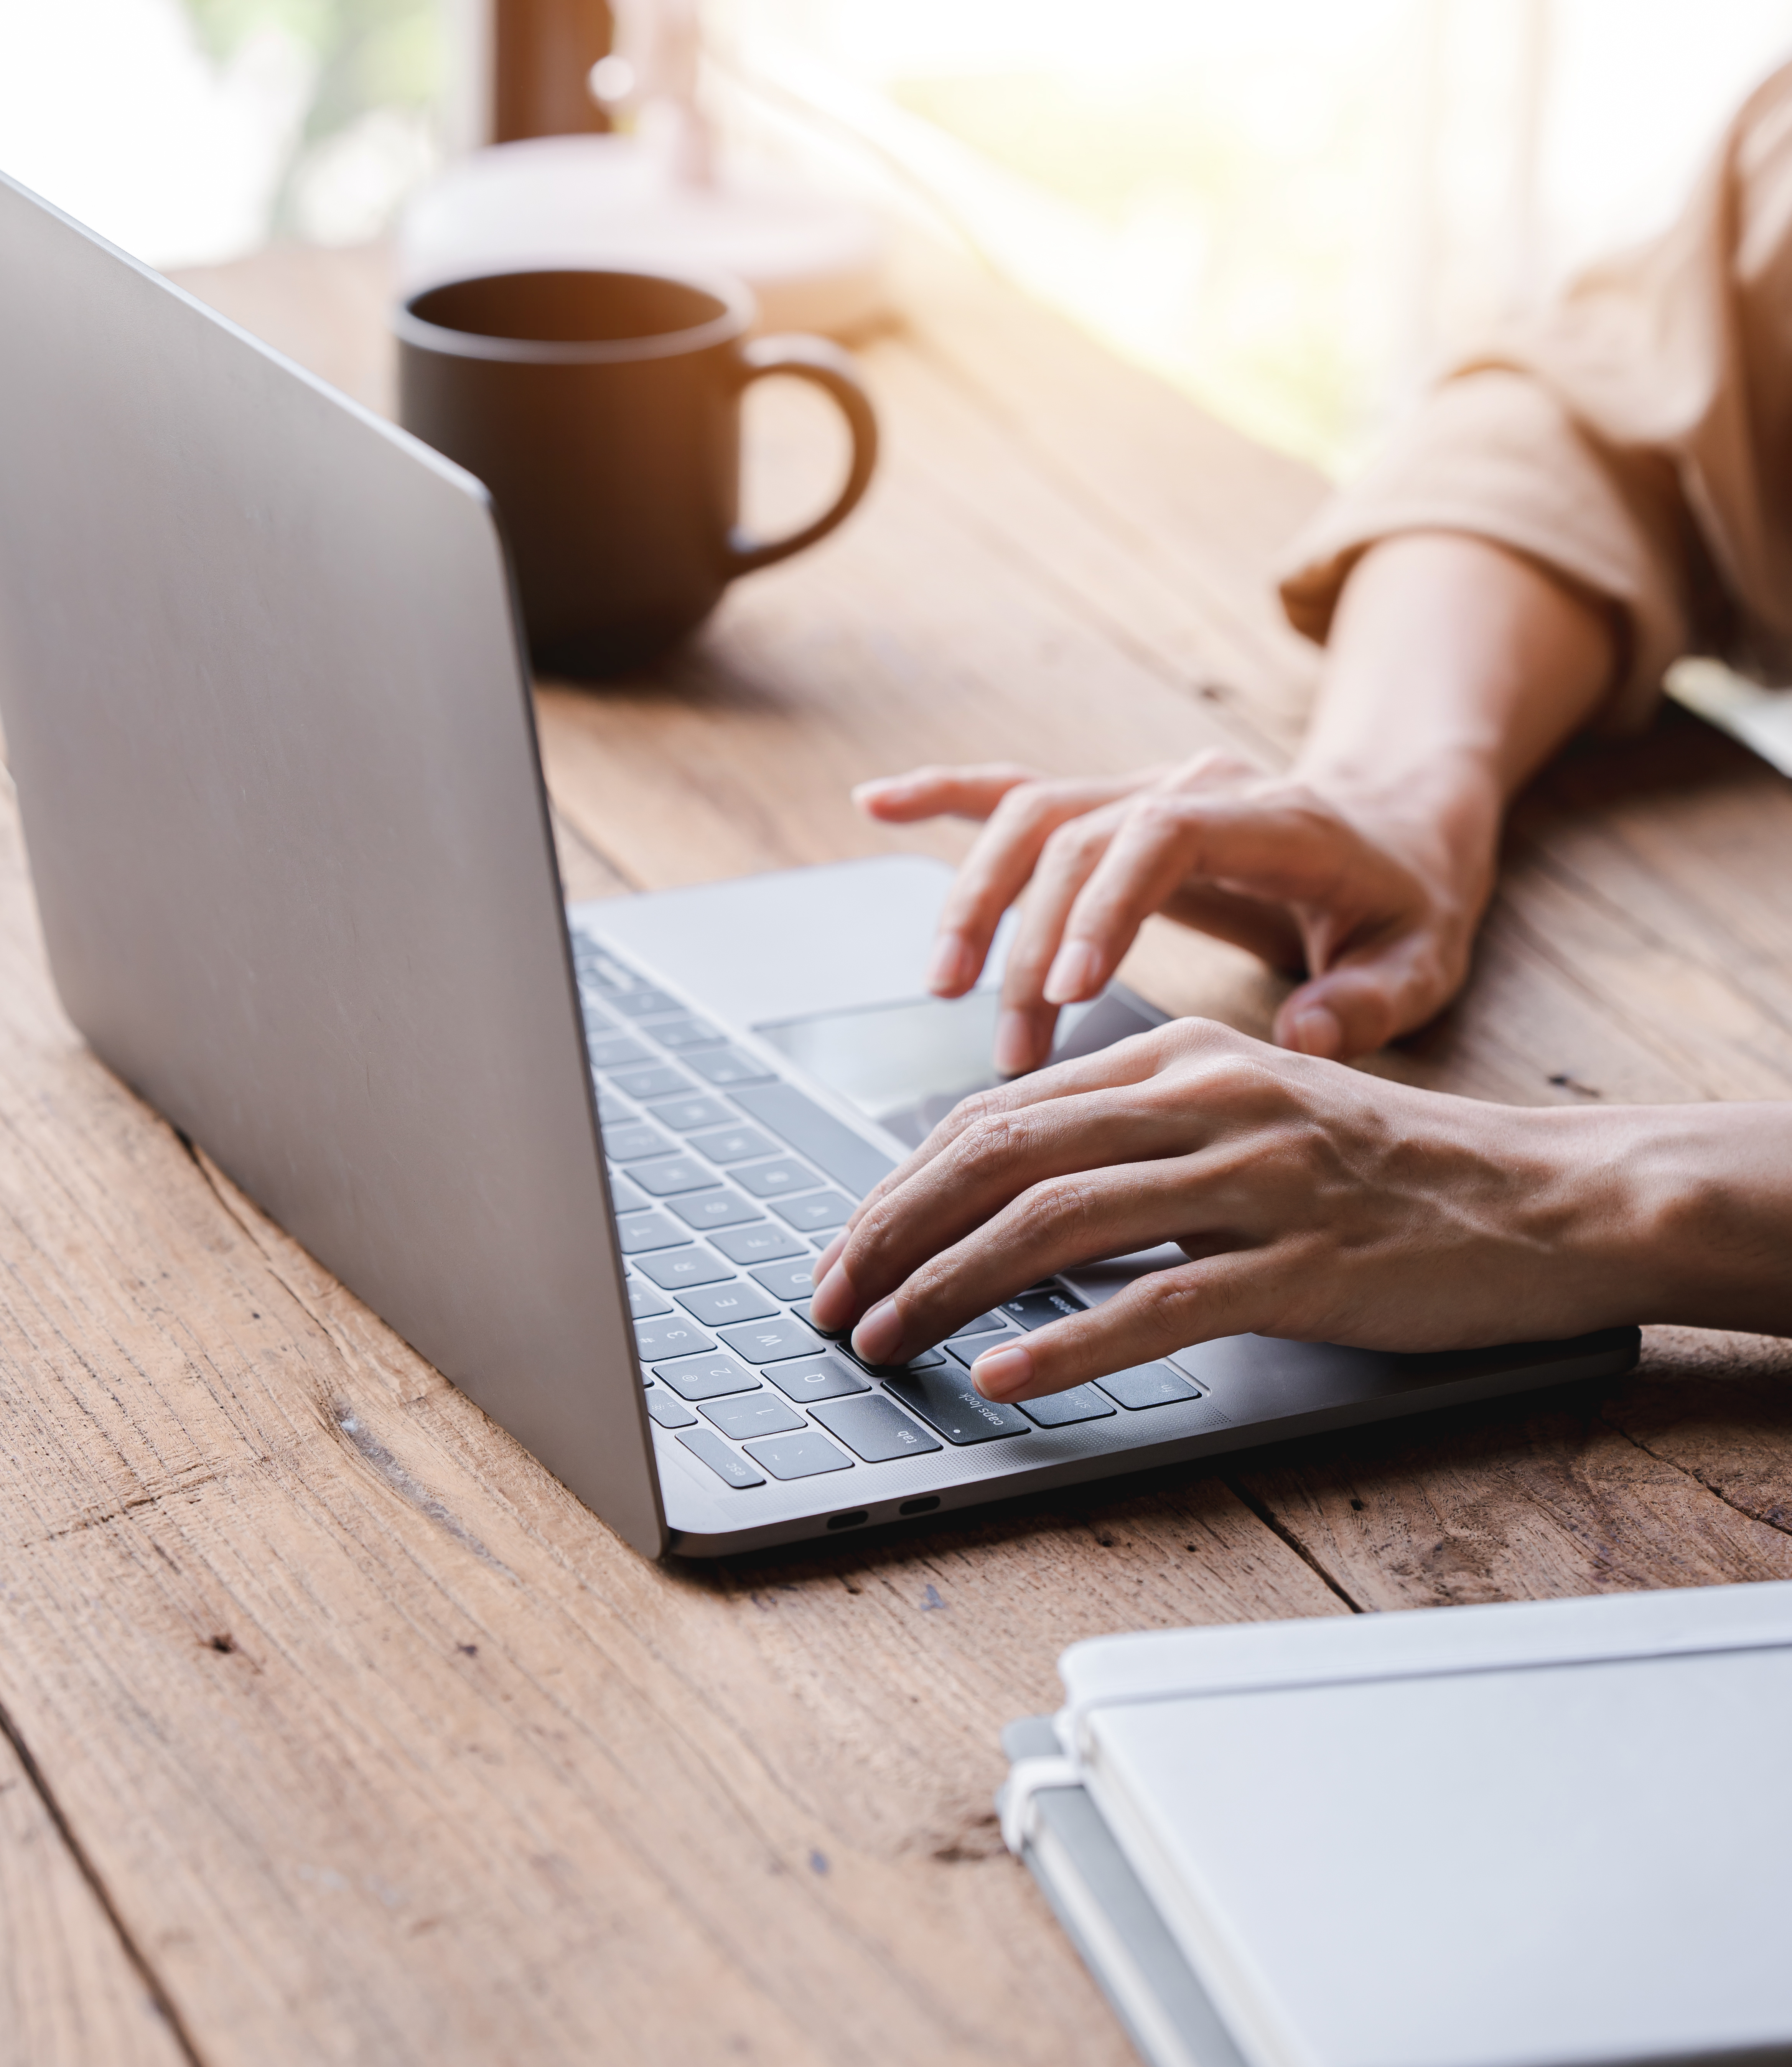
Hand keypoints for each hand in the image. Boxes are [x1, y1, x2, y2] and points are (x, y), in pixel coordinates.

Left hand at [807, 1020, 1648, 1399]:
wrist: (1541, 1198)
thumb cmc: (1387, 1171)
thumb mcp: (1250, 1120)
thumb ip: (1139, 1137)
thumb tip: (1012, 1192)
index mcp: (1183, 1061)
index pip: (1001, 1113)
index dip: (904, 1182)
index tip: (846, 1245)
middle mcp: (1208, 1103)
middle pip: (1005, 1155)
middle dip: (894, 1230)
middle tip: (827, 1297)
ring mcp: (1257, 1183)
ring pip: (1060, 1223)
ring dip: (950, 1286)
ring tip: (883, 1338)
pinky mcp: (1304, 1266)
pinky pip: (1161, 1302)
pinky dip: (1069, 1343)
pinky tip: (1004, 1377)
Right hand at [854, 751, 1495, 1071]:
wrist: (1398, 822)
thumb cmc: (1407, 900)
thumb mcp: (1425, 957)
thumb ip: (1373, 1000)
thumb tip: (1302, 1036)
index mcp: (1274, 820)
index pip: (1166, 836)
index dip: (1104, 905)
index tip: (1067, 991)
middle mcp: (1195, 787)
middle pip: (1078, 832)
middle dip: (1027, 938)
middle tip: (1008, 1047)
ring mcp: (1146, 789)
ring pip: (1034, 816)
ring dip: (978, 898)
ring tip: (946, 989)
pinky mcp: (1113, 806)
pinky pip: (1018, 790)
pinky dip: (945, 796)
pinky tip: (875, 804)